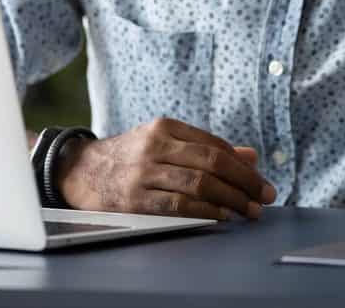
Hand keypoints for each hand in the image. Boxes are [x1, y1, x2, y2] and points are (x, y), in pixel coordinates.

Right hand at [56, 117, 276, 220]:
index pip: (215, 145)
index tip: (261, 181)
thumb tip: (250, 156)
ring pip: (199, 183)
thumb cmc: (131, 157)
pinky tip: (221, 216)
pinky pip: (179, 205)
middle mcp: (156, 146)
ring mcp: (143, 172)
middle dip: (245, 181)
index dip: (242, 165)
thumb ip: (206, 147)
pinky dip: (206, 211)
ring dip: (231, 199)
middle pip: (212, 162)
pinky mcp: (135, 199)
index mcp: (165, 128)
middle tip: (265, 196)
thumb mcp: (165, 142)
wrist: (80, 171)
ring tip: (248, 210)